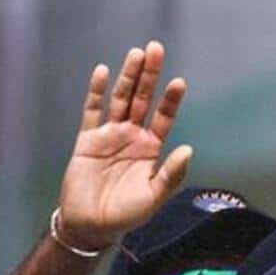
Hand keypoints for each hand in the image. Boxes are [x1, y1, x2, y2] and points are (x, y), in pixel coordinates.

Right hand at [58, 41, 192, 249]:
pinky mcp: (87, 139)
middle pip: (142, 100)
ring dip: (127, 77)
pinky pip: (91, 111)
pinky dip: (96, 92)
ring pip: (119, 99)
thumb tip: (188, 149)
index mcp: (151, 149)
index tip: (179, 82)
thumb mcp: (154, 197)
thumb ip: (171, 175)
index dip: (170, 100)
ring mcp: (109, 135)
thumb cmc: (127, 214)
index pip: (163, 118)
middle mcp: (132, 137)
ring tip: (136, 53)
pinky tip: (102, 72)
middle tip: (156, 49)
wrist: (92, 225)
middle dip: (150, 76)